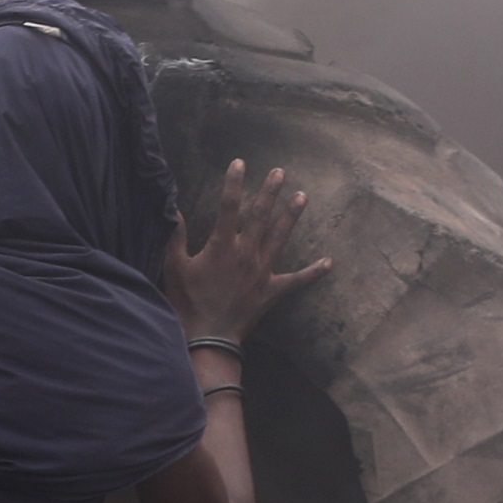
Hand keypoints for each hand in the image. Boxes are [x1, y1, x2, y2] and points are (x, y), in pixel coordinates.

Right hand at [164, 162, 331, 344]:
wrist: (209, 338)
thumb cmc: (188, 303)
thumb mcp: (175, 268)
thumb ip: (176, 237)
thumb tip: (174, 210)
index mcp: (222, 246)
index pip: (228, 206)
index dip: (233, 183)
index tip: (239, 163)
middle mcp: (246, 254)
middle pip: (261, 216)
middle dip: (270, 192)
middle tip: (279, 172)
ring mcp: (262, 272)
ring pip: (280, 238)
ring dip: (291, 216)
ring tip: (302, 196)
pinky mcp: (272, 291)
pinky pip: (297, 281)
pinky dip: (313, 273)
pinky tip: (329, 263)